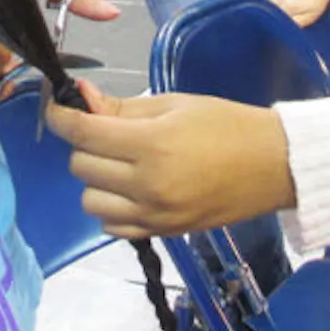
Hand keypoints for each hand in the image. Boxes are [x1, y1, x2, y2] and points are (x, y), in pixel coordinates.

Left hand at [47, 80, 295, 237]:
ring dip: (96, 178)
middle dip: (85, 143)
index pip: (83, 132)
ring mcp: (153, 215)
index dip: (60, 116)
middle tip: (106, 130)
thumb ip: (123, 106)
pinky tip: (130, 189)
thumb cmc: (226, 124)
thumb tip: (80, 97)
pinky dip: (111, 206)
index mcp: (151, 144)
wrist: (273, 165)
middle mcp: (146, 184)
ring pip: (90, 200)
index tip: (56, 106)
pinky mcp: (162, 233)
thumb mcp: (174, 104)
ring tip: (121, 162)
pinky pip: (111, 225)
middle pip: (81, 166)